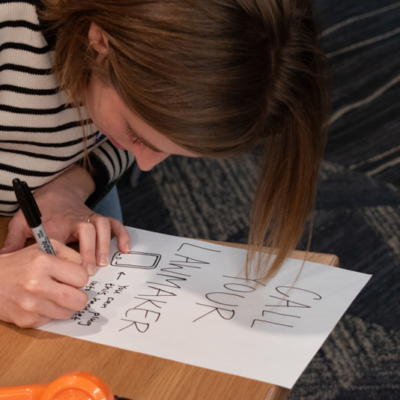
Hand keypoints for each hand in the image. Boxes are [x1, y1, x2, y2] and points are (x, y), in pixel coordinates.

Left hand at [0, 165, 129, 274]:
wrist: (59, 189)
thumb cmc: (41, 210)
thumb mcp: (21, 222)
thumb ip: (13, 241)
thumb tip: (2, 259)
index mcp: (55, 222)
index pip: (60, 237)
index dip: (64, 255)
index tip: (65, 271)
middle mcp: (76, 218)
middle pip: (86, 229)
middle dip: (89, 250)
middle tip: (89, 271)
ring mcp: (90, 217)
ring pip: (103, 226)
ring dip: (105, 244)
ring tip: (103, 263)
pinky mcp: (100, 218)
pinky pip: (115, 224)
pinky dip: (122, 235)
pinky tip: (126, 249)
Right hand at [0, 241, 88, 327]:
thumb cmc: (20, 263)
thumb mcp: (44, 247)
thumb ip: (68, 254)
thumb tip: (85, 268)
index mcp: (43, 263)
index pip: (82, 277)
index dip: (80, 277)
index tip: (73, 276)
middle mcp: (37, 285)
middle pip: (79, 300)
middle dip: (79, 296)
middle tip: (71, 290)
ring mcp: (31, 305)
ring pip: (68, 313)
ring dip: (65, 306)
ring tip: (54, 295)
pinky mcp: (26, 320)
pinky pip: (51, 320)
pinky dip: (49, 313)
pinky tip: (39, 302)